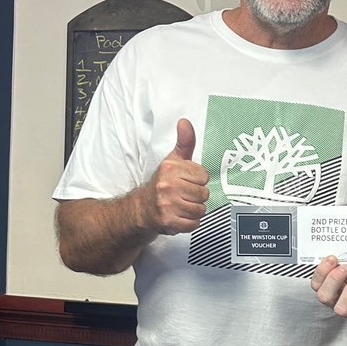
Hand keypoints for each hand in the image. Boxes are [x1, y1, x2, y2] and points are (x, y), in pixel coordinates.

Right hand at [142, 119, 209, 234]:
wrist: (142, 209)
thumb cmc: (162, 183)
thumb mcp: (173, 160)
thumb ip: (184, 142)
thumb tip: (185, 122)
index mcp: (170, 168)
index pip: (203, 176)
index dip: (198, 180)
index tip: (187, 181)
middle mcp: (167, 185)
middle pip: (204, 194)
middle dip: (197, 196)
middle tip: (184, 195)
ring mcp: (167, 204)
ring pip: (200, 209)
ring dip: (194, 210)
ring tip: (182, 206)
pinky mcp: (169, 221)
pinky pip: (194, 224)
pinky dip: (190, 223)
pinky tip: (180, 216)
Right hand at [311, 257, 346, 320]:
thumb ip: (346, 262)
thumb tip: (338, 259)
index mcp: (332, 287)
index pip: (317, 284)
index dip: (321, 272)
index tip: (332, 259)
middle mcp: (338, 300)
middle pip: (324, 297)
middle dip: (333, 280)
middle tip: (345, 268)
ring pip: (341, 309)